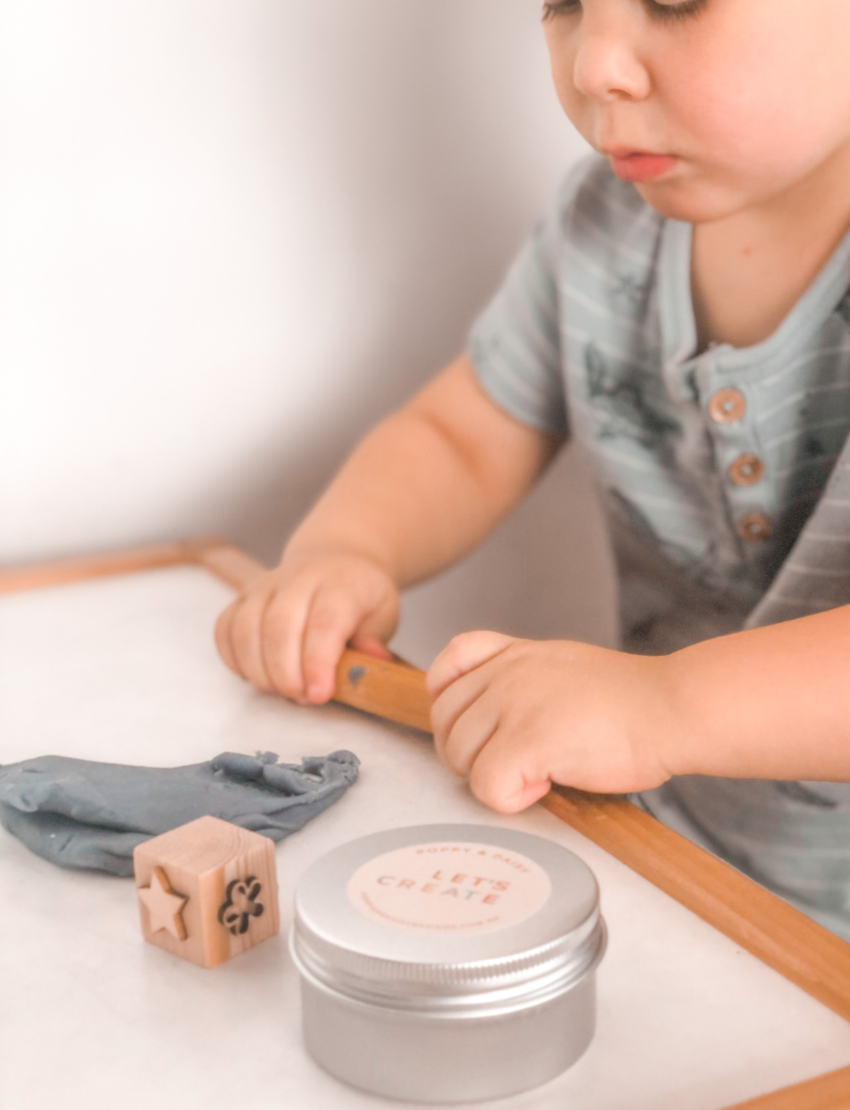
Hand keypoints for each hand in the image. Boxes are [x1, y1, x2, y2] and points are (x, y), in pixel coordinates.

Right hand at [215, 550, 398, 703]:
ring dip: (259, 671)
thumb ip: (372, 641)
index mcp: (340, 584)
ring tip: (282, 690)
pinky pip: (224, 627)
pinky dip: (234, 659)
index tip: (320, 695)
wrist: (335, 561)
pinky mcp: (242, 596)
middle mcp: (299, 578)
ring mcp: (265, 585)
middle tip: (302, 697)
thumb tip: (371, 662)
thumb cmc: (360, 598)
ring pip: (245, 628)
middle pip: (278, 627)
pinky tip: (255, 675)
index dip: (317, 663)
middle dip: (285, 674)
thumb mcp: (383, 615)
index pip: (323, 622)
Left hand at [427, 631, 677, 812]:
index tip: (476, 727)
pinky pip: (487, 785)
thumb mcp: (565, 666)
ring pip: (459, 755)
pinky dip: (512, 799)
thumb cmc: (632, 701)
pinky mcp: (528, 739)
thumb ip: (524, 679)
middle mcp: (508, 673)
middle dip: (467, 753)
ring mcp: (515, 703)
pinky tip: (546, 785)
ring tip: (537, 773)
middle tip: (510, 766)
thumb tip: (492, 718)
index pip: (447, 666)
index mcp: (516, 654)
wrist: (672, 709)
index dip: (448, 703)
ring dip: (491, 776)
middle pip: (444, 720)